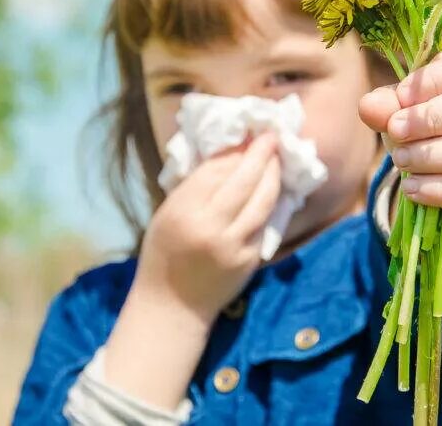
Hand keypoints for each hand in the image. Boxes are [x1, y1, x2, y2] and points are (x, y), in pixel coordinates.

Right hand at [132, 132, 281, 322]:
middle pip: (244, 180)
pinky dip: (270, 203)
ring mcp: (234, 244)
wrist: (173, 305)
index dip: (236, 150)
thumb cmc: (164, 254)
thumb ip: (196, 186)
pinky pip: (264, 223)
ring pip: (262, 200)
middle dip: (261, 154)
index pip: (216, 170)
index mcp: (183, 211)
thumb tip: (229, 155)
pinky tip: (273, 190)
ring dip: (273, 175)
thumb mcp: (168, 214)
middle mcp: (210, 226)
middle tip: (272, 137)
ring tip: (277, 159)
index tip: (249, 136)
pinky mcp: (250, 259)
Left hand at [358, 38, 441, 219]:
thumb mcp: (401, 105)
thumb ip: (385, 103)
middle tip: (396, 131)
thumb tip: (368, 107)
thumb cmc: (422, 119)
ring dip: (435, 157)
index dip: (436, 79)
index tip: (402, 96)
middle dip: (433, 120)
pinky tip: (412, 187)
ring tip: (401, 161)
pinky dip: (441, 190)